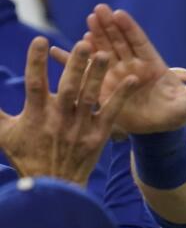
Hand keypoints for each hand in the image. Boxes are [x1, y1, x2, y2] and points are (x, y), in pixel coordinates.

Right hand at [0, 37, 137, 185]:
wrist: (54, 187)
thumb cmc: (28, 158)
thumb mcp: (5, 134)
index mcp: (36, 115)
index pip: (34, 84)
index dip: (36, 62)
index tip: (39, 41)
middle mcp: (59, 119)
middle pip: (68, 87)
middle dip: (75, 64)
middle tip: (84, 43)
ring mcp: (80, 127)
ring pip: (90, 96)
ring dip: (98, 75)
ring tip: (105, 54)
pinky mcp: (98, 136)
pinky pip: (111, 113)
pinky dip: (121, 96)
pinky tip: (131, 80)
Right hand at [52, 4, 185, 133]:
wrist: (160, 132)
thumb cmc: (178, 114)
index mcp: (153, 64)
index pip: (139, 42)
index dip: (129, 28)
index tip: (119, 14)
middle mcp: (133, 65)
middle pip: (119, 42)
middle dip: (109, 26)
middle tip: (97, 10)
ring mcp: (118, 75)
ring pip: (104, 52)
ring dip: (95, 38)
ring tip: (86, 22)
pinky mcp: (106, 88)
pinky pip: (92, 73)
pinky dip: (81, 63)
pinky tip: (68, 52)